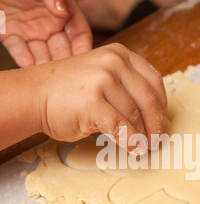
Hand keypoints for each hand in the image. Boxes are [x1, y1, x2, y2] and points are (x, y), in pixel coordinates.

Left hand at [0, 0, 92, 66]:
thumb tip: (63, 11)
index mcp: (64, 10)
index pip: (79, 33)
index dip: (83, 46)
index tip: (84, 58)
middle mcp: (50, 25)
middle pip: (63, 50)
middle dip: (65, 62)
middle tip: (66, 73)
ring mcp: (31, 33)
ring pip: (43, 55)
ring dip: (45, 65)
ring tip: (46, 72)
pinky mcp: (11, 36)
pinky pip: (19, 52)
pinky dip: (23, 59)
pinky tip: (27, 63)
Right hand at [36, 44, 166, 150]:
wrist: (34, 95)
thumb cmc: (67, 91)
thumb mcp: (101, 76)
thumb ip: (125, 87)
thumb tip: (151, 116)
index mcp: (120, 54)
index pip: (154, 81)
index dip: (161, 106)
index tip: (160, 122)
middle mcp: (114, 63)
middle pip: (149, 99)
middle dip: (155, 125)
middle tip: (155, 141)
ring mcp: (103, 81)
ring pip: (135, 116)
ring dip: (142, 137)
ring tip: (141, 148)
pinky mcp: (94, 102)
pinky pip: (122, 127)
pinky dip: (130, 142)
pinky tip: (132, 149)